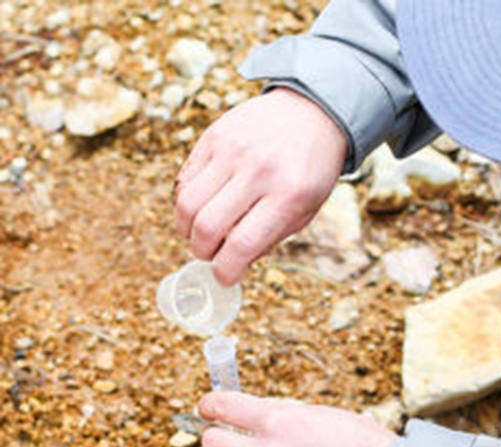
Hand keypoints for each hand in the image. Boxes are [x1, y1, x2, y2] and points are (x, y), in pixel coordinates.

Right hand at [174, 88, 347, 285]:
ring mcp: (233, 151)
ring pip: (187, 203)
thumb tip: (233, 263)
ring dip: (186, 229)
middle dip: (202, 251)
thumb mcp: (307, 207)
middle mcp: (259, 171)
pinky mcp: (214, 136)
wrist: (312, 112)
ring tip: (200, 233)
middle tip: (209, 254)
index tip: (224, 277)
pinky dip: (186, 201)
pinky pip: (185, 179)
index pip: (243, 244)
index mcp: (289, 195)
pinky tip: (200, 206)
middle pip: (208, 226)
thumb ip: (272, 236)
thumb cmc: (311, 168)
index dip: (226, 270)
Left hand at [198, 392, 397, 446]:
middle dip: (219, 441)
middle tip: (232, 444)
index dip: (211, 406)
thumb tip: (252, 420)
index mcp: (277, 421)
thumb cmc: (360, 446)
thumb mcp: (319, 416)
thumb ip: (281, 419)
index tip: (210, 409)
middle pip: (211, 445)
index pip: (221, 407)